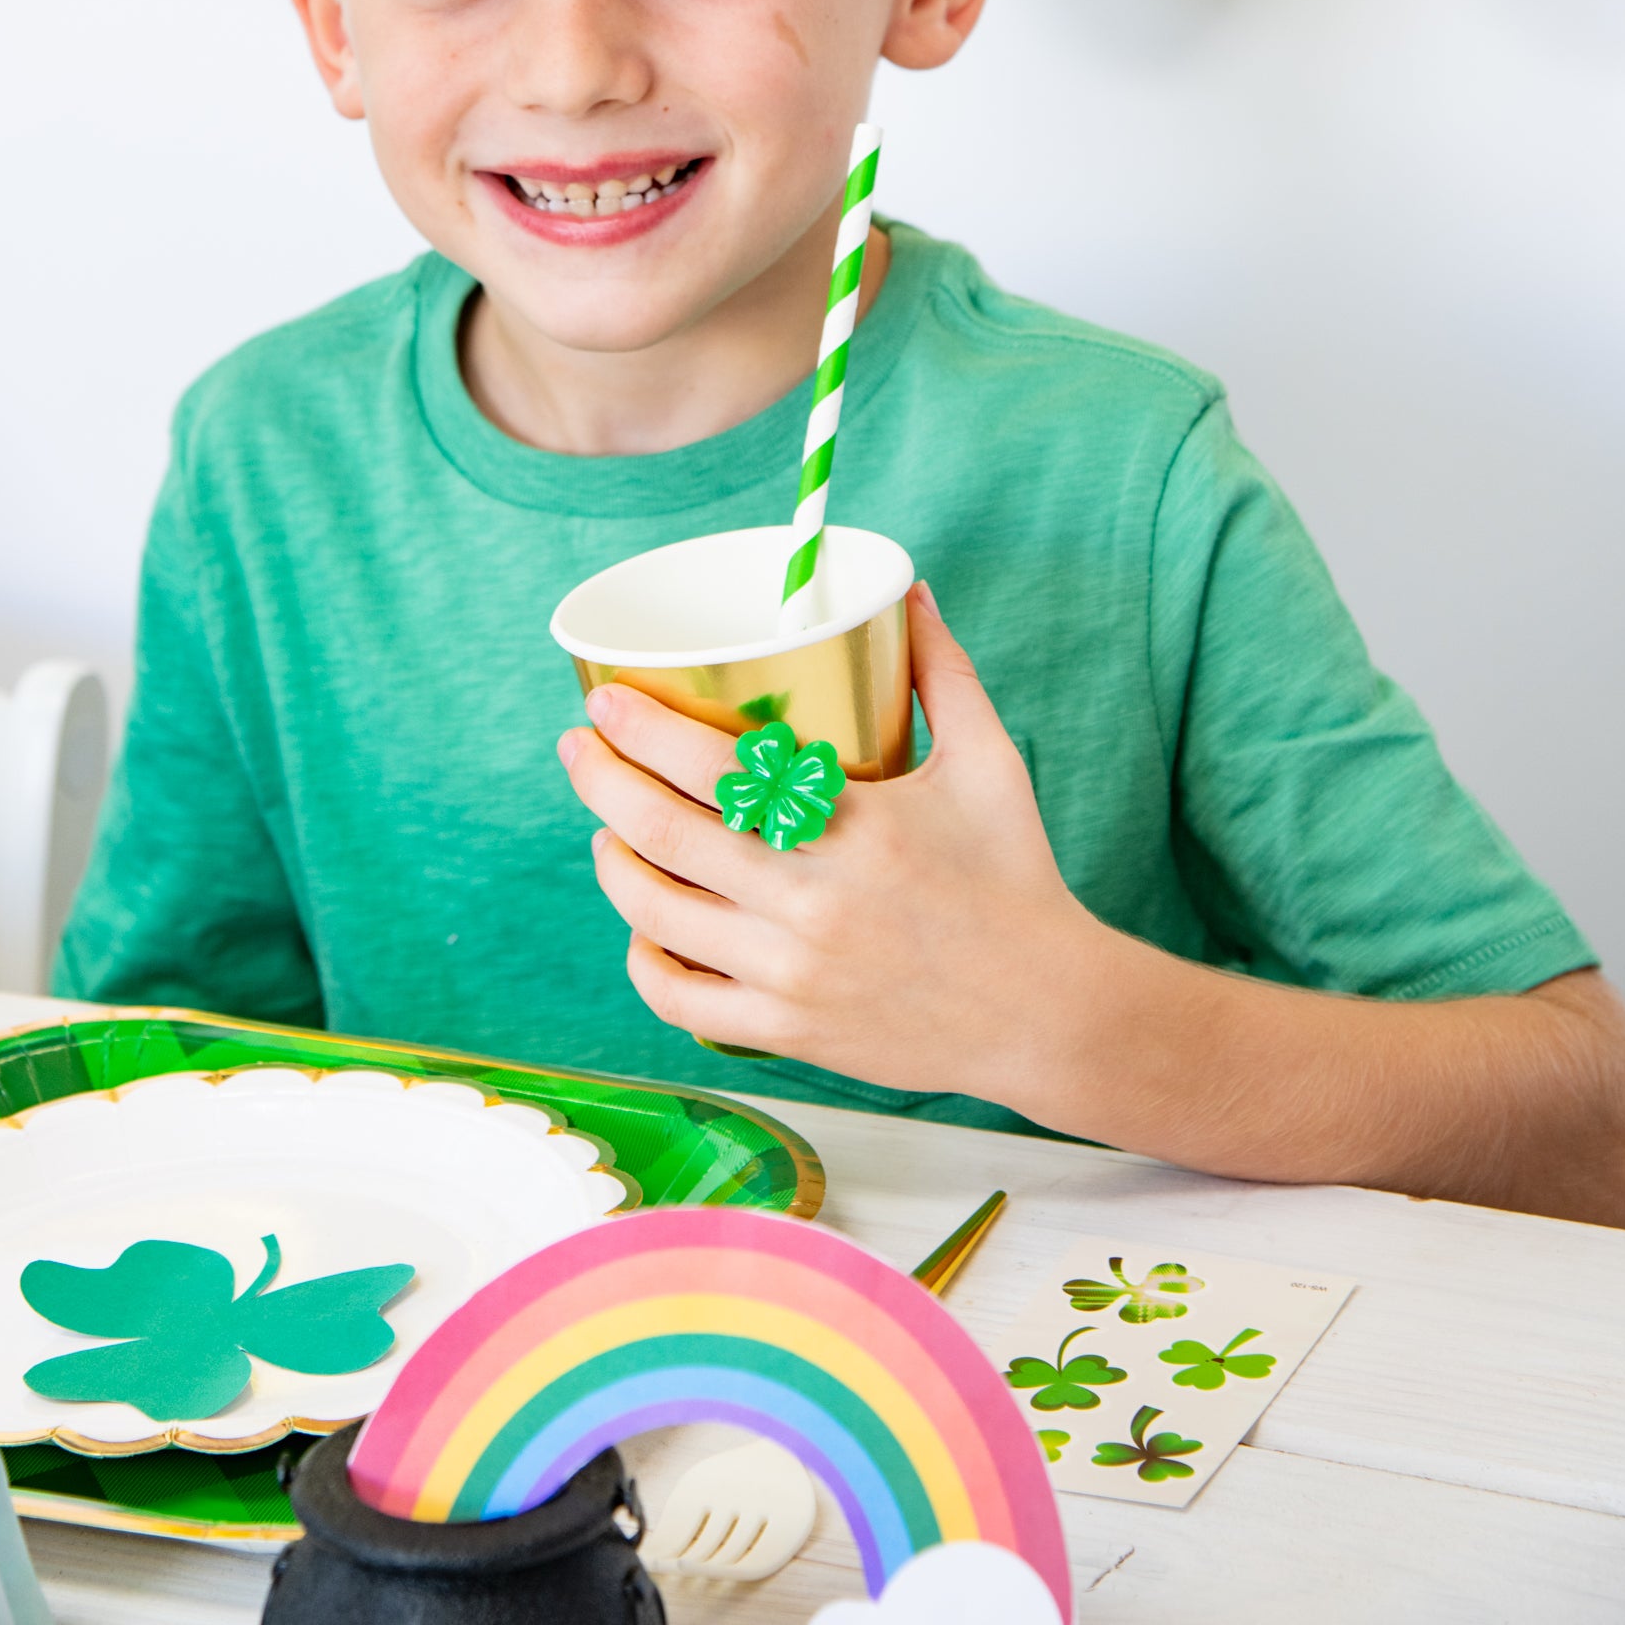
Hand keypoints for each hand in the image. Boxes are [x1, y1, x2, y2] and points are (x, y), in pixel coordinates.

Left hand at [556, 582, 1100, 1101]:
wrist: (1047, 1010)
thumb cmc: (1016, 875)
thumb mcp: (989, 762)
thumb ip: (942, 673)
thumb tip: (906, 592)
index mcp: (853, 827)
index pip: (712, 767)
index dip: (640, 728)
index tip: (603, 698)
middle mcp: (809, 904)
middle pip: (660, 835)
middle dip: (599, 780)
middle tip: (578, 746)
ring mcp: (792, 975)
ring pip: (655, 916)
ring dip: (611, 862)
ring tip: (603, 829)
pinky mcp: (789, 1032)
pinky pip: (680, 1000)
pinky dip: (643, 958)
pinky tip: (643, 924)